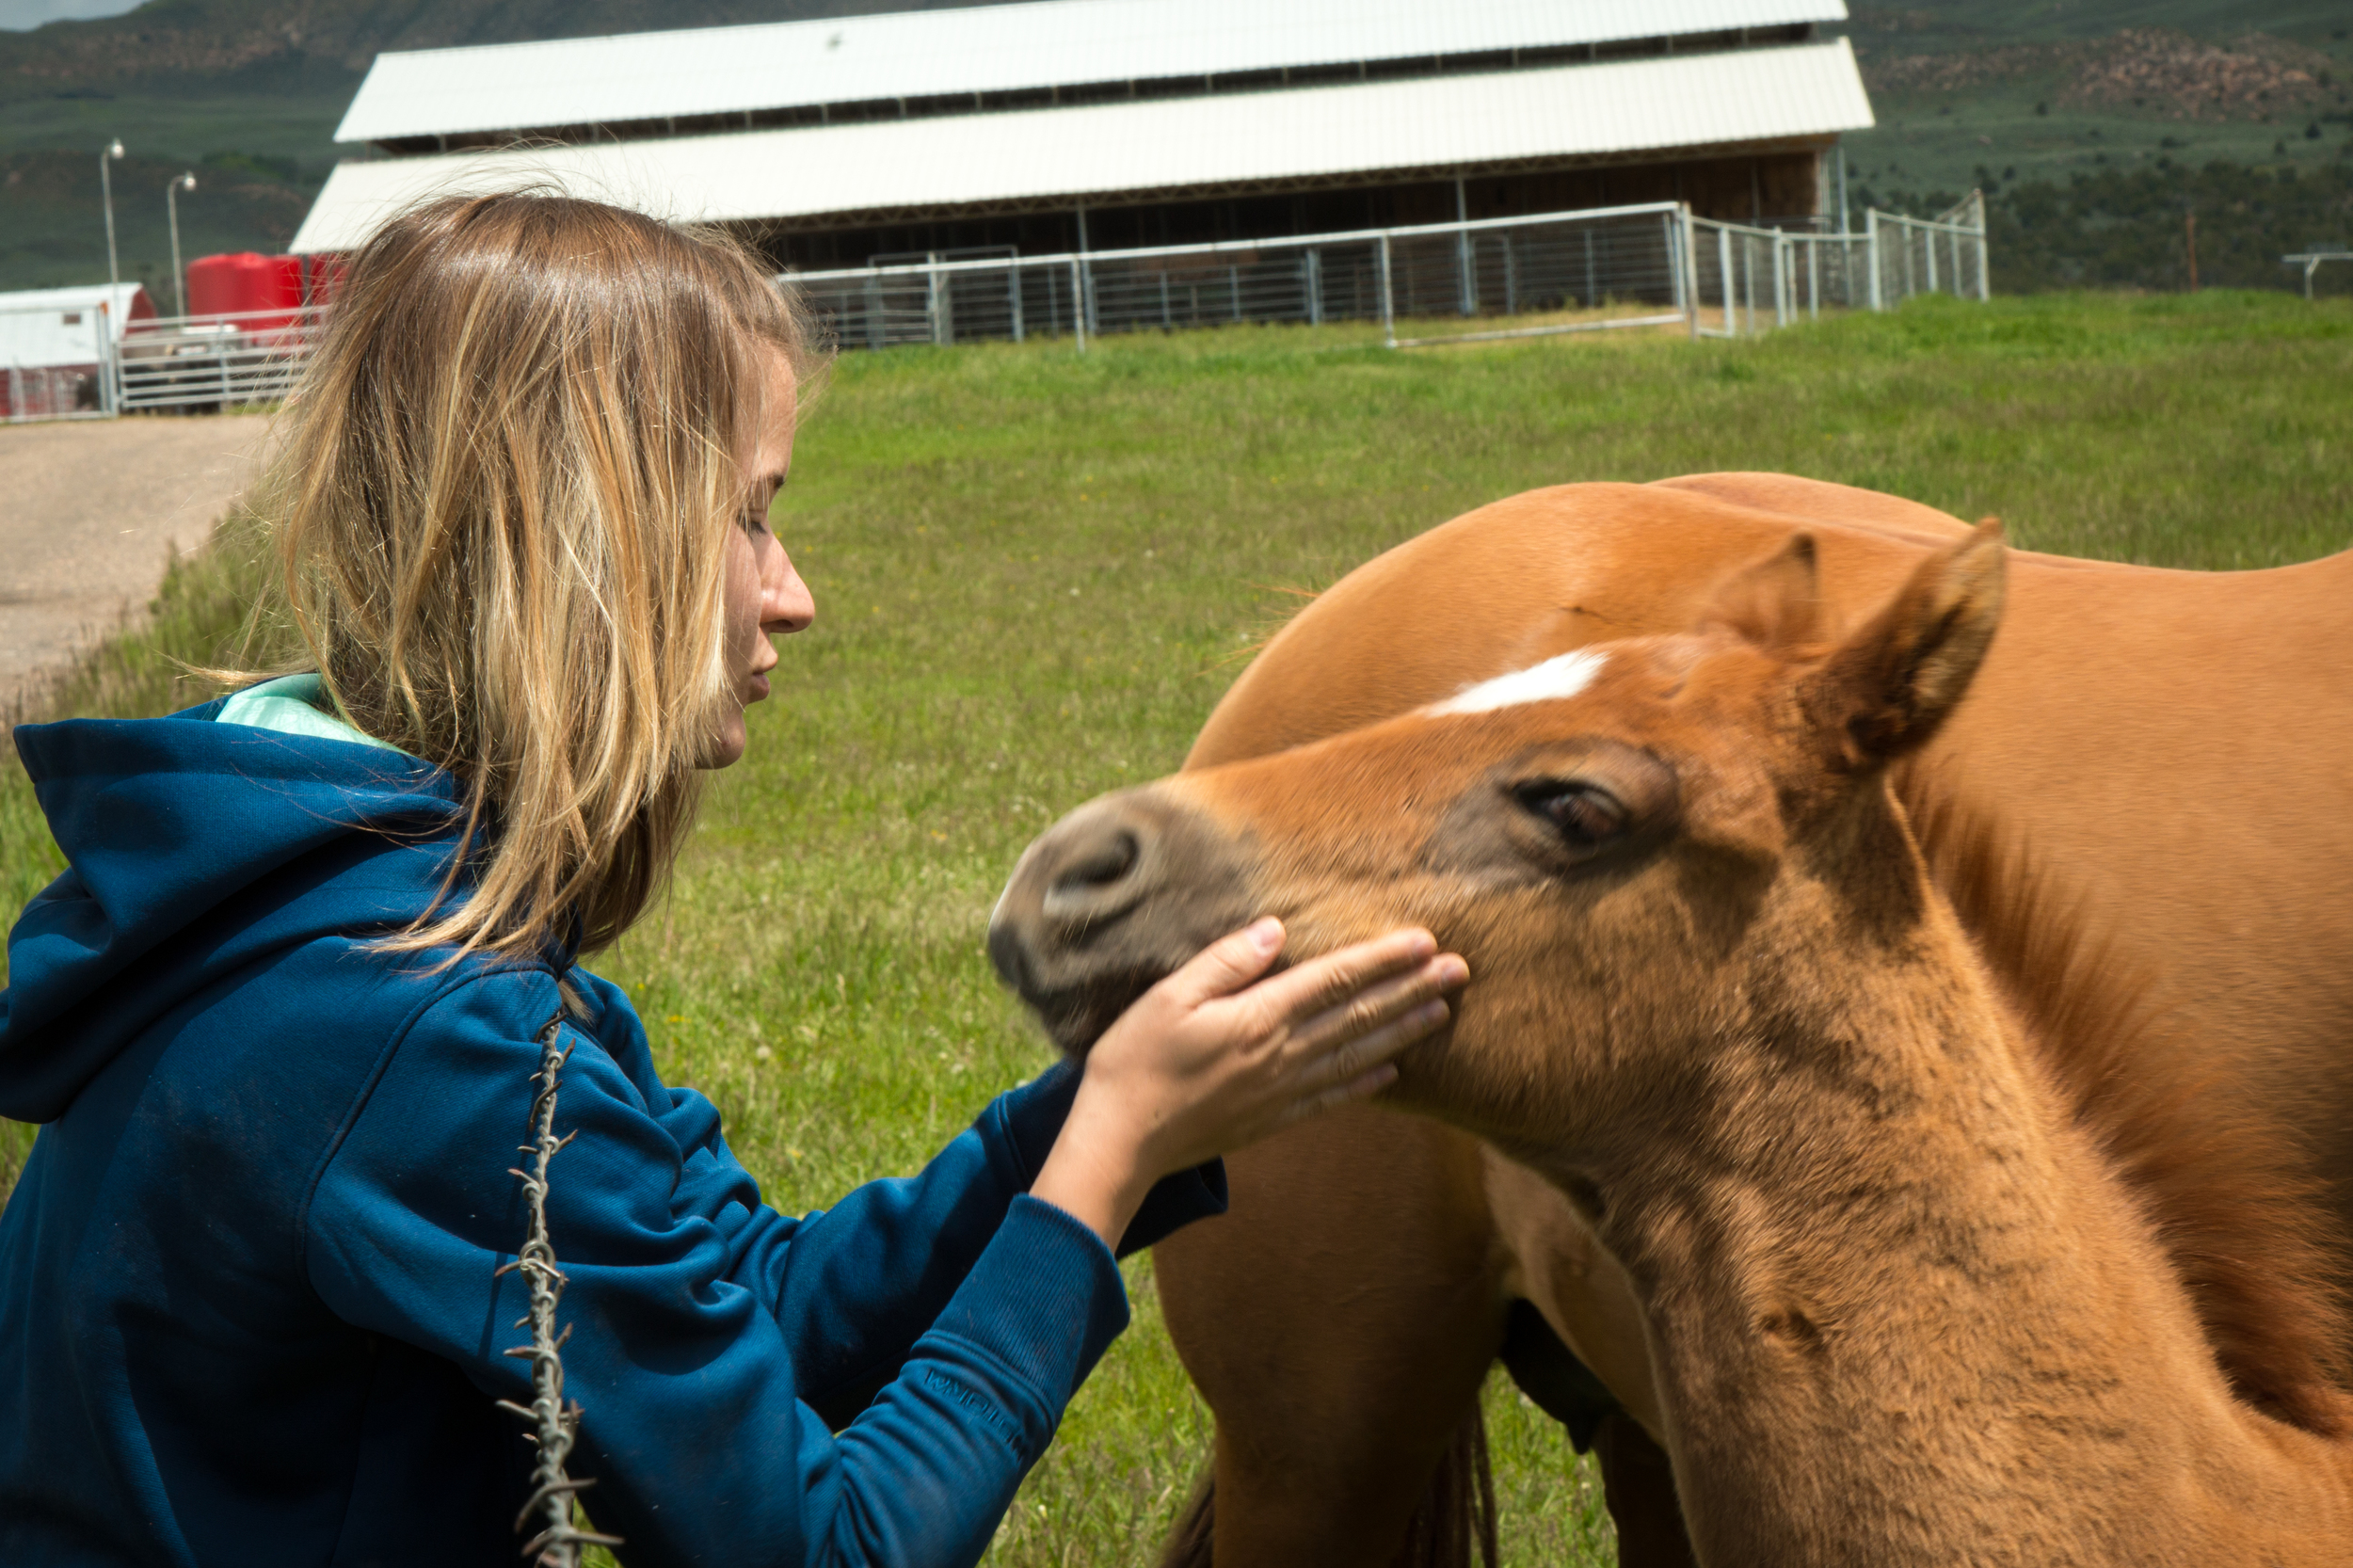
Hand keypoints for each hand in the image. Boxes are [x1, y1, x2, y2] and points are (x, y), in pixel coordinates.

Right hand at [1030, 918, 1467, 1249]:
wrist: (1120, 1141)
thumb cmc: (1134, 1061)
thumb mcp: (1169, 996)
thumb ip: (1226, 962)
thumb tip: (1277, 929)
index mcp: (1259, 1018)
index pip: (1335, 980)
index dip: (1382, 959)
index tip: (1425, 941)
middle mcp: (1282, 1056)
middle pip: (1360, 1017)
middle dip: (1413, 990)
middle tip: (1460, 971)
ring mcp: (1281, 1092)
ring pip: (1358, 1056)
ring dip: (1404, 1031)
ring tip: (1442, 1011)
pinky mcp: (1272, 1119)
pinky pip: (1334, 1096)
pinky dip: (1369, 1082)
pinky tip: (1393, 1071)